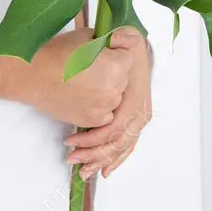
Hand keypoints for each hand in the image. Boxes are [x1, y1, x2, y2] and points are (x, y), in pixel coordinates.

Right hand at [30, 26, 143, 127]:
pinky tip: (80, 94)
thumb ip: (114, 38)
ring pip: (114, 96)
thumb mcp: (87, 36)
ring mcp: (105, 107)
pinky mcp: (93, 120)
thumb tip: (133, 40)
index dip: (112, 54)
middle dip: (110, 72)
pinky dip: (97, 106)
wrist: (33, 75)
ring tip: (82, 81)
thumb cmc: (58, 52)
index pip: (126, 58)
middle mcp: (115, 88)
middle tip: (87, 68)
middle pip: (122, 78)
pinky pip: (105, 113)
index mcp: (117, 65)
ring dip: (105, 90)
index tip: (97, 54)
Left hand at [63, 31, 151, 178]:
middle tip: (72, 159)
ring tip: (81, 170)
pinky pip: (126, 147)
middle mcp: (140, 113)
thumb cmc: (126, 49)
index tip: (71, 138)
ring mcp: (138, 120)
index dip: (93, 138)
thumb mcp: (123, 39)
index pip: (115, 127)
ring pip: (121, 148)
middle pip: (117, 142)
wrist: (136, 52)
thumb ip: (122, 39)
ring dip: (100, 160)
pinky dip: (114, 160)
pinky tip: (102, 171)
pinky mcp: (134, 123)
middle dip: (94, 154)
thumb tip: (116, 39)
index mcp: (136, 98)